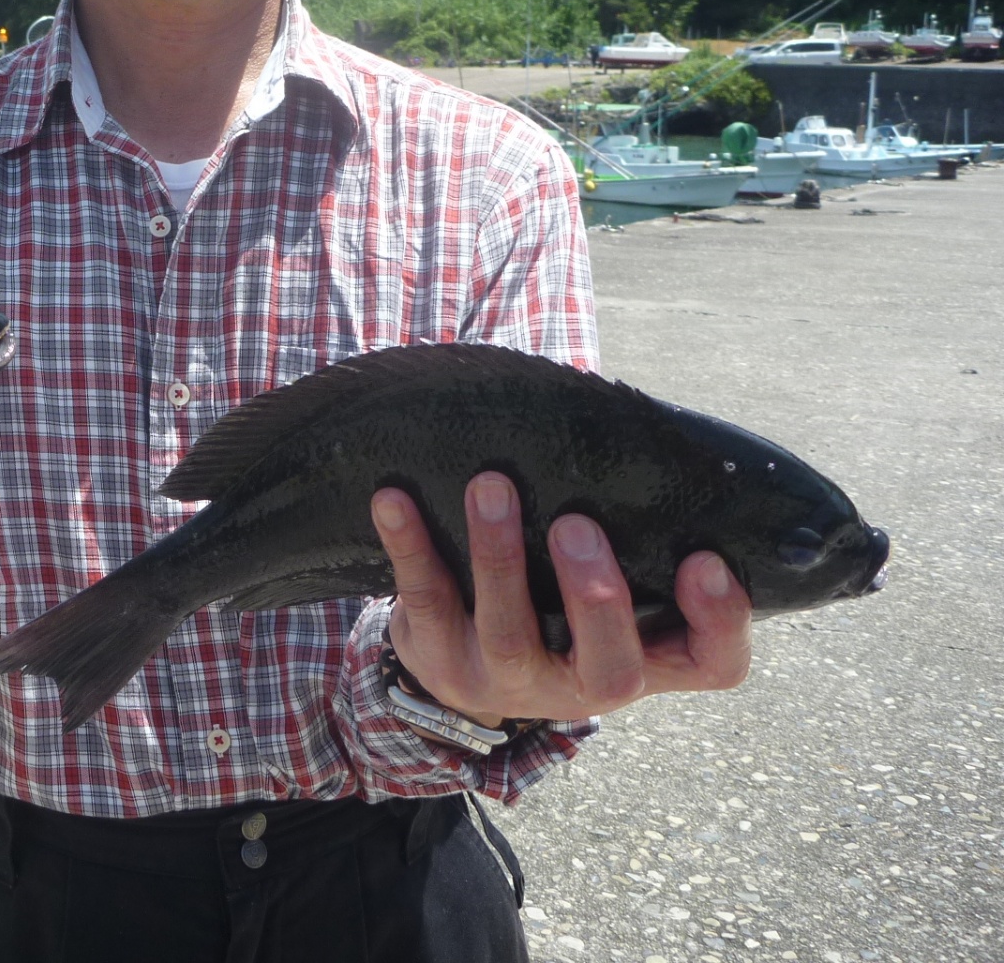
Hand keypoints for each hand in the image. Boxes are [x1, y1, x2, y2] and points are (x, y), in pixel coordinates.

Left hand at [372, 471, 751, 728]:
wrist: (463, 663)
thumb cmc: (560, 601)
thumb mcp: (610, 586)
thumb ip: (639, 533)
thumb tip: (639, 429)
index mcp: (647, 662)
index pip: (713, 664)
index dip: (720, 620)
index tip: (705, 559)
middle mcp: (583, 683)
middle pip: (611, 669)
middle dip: (596, 597)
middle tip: (577, 523)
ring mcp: (508, 680)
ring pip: (508, 631)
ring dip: (498, 555)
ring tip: (490, 486)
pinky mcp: (440, 658)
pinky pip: (426, 599)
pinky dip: (410, 545)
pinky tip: (394, 499)